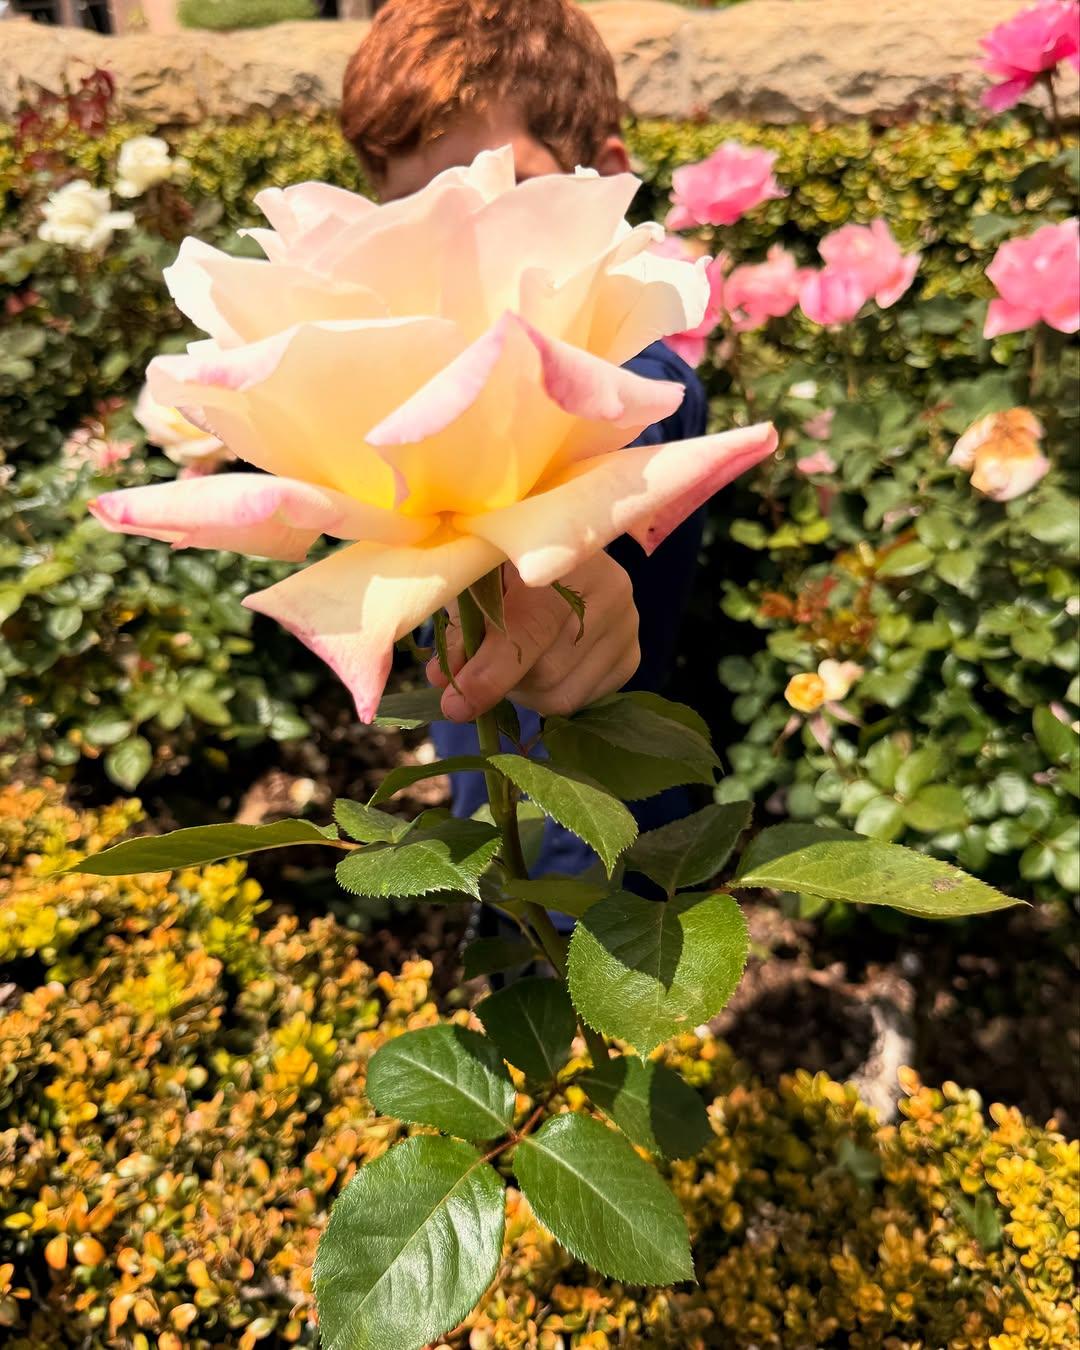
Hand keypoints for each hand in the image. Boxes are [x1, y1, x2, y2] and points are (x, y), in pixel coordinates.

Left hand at [427, 553, 640, 721]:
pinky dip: (546, 696)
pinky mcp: (631, 655)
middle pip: (546, 671)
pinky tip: (536, 667)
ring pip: (562, 695)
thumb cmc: (503, 562)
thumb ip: (462, 626)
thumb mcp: (475, 580)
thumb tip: (443, 678)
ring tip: (507, 663)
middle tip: (473, 670)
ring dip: (522, 693)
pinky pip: (580, 702)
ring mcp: (629, 624)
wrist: (552, 554)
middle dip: (500, 682)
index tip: (456, 702)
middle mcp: (612, 587)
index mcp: (567, 555)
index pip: (532, 628)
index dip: (491, 670)